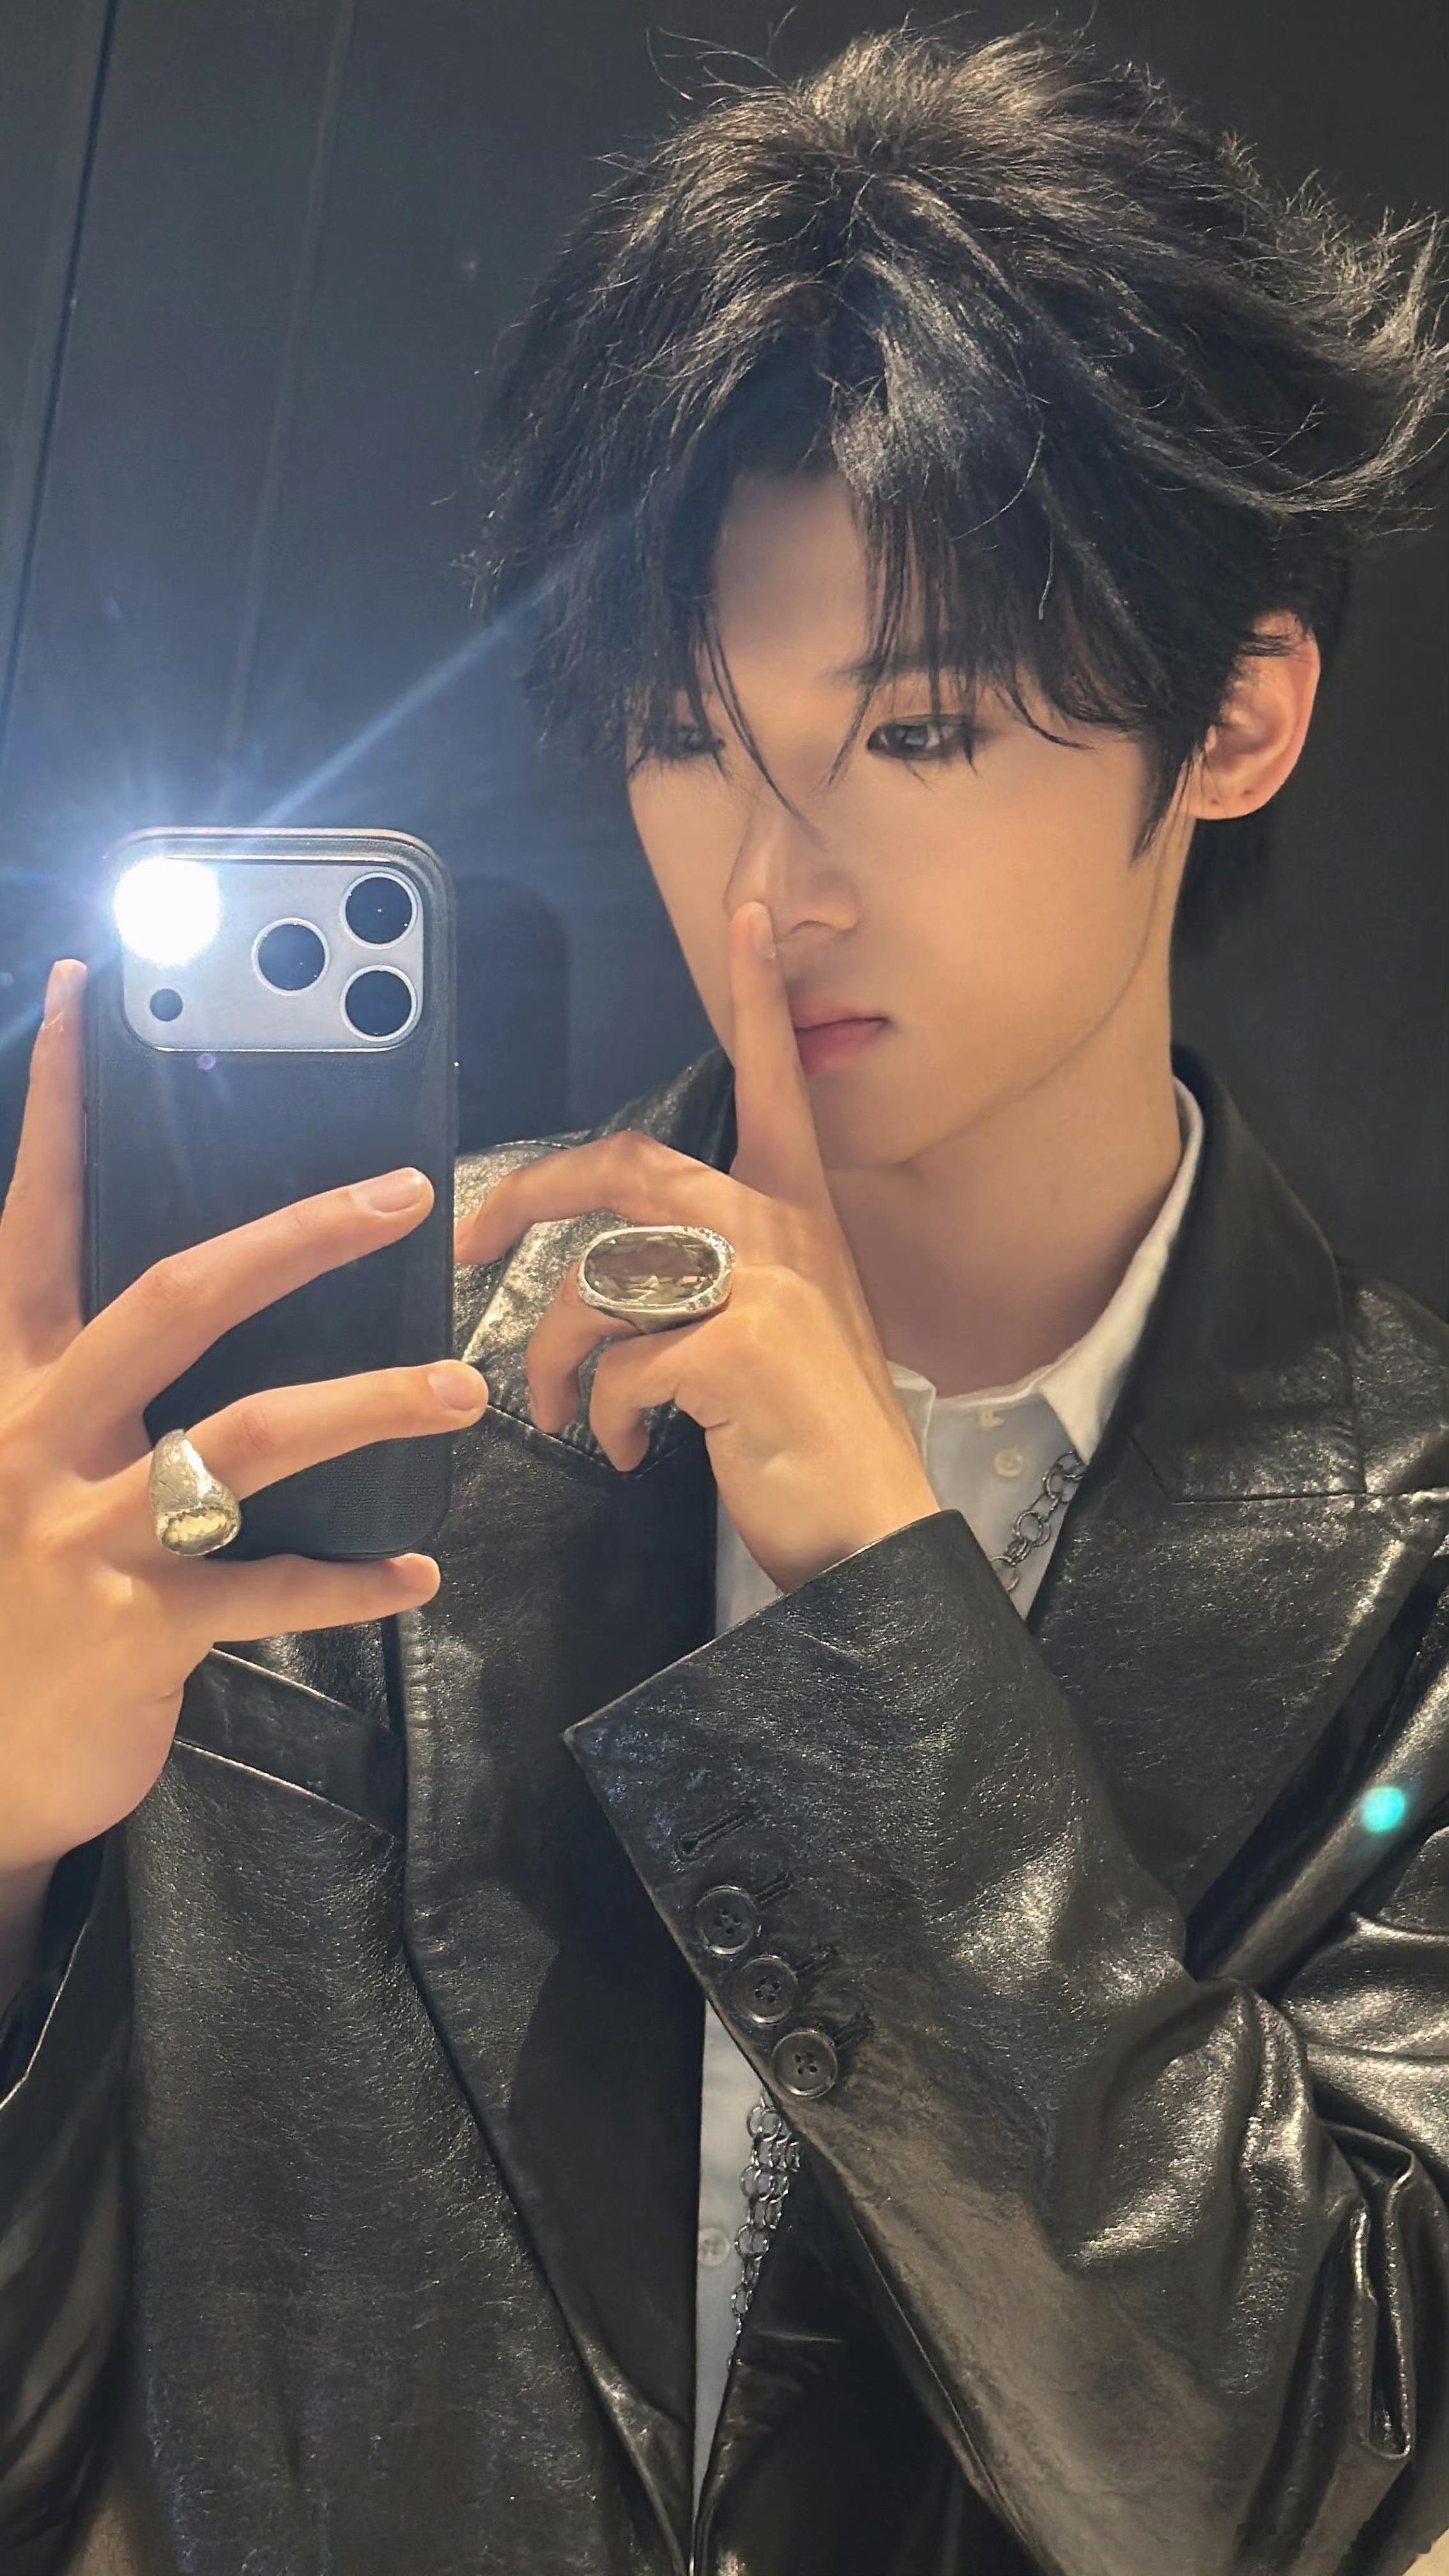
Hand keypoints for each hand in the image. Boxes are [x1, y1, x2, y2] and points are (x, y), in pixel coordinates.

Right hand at [0, 960, 488, 1892]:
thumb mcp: (30, 1466)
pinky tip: (415, 1574)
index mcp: (12, 1382)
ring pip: (247, 1439)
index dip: (54, 1105)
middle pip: (176, 1298)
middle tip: (402, 1191)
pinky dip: (352, 1582)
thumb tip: (218, 1293)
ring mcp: (85, 1532)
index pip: (34, 1219)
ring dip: (370, 1405)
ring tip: (460, 1392)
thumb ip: (96, 1382)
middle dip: (294, 1235)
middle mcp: (40, 1436)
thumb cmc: (16, 1595)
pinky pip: (268, 1590)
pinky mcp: (133, 1628)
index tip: (83, 991)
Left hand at [454, 900, 938, 1595]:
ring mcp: (763, 1287)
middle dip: (531, 1197)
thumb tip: (621, 1269)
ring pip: (601, 1281)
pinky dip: (604, 1415)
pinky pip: (619, 1364)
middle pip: (628, 1166)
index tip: (750, 913)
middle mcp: (781, 1233)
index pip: (775, 1084)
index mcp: (798, 1216)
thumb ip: (721, 1276)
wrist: (876, 1533)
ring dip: (556, 1354)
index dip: (759, 998)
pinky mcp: (735, 1350)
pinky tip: (628, 1449)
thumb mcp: (786, 1331)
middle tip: (472, 1241)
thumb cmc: (817, 1437)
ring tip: (567, 1409)